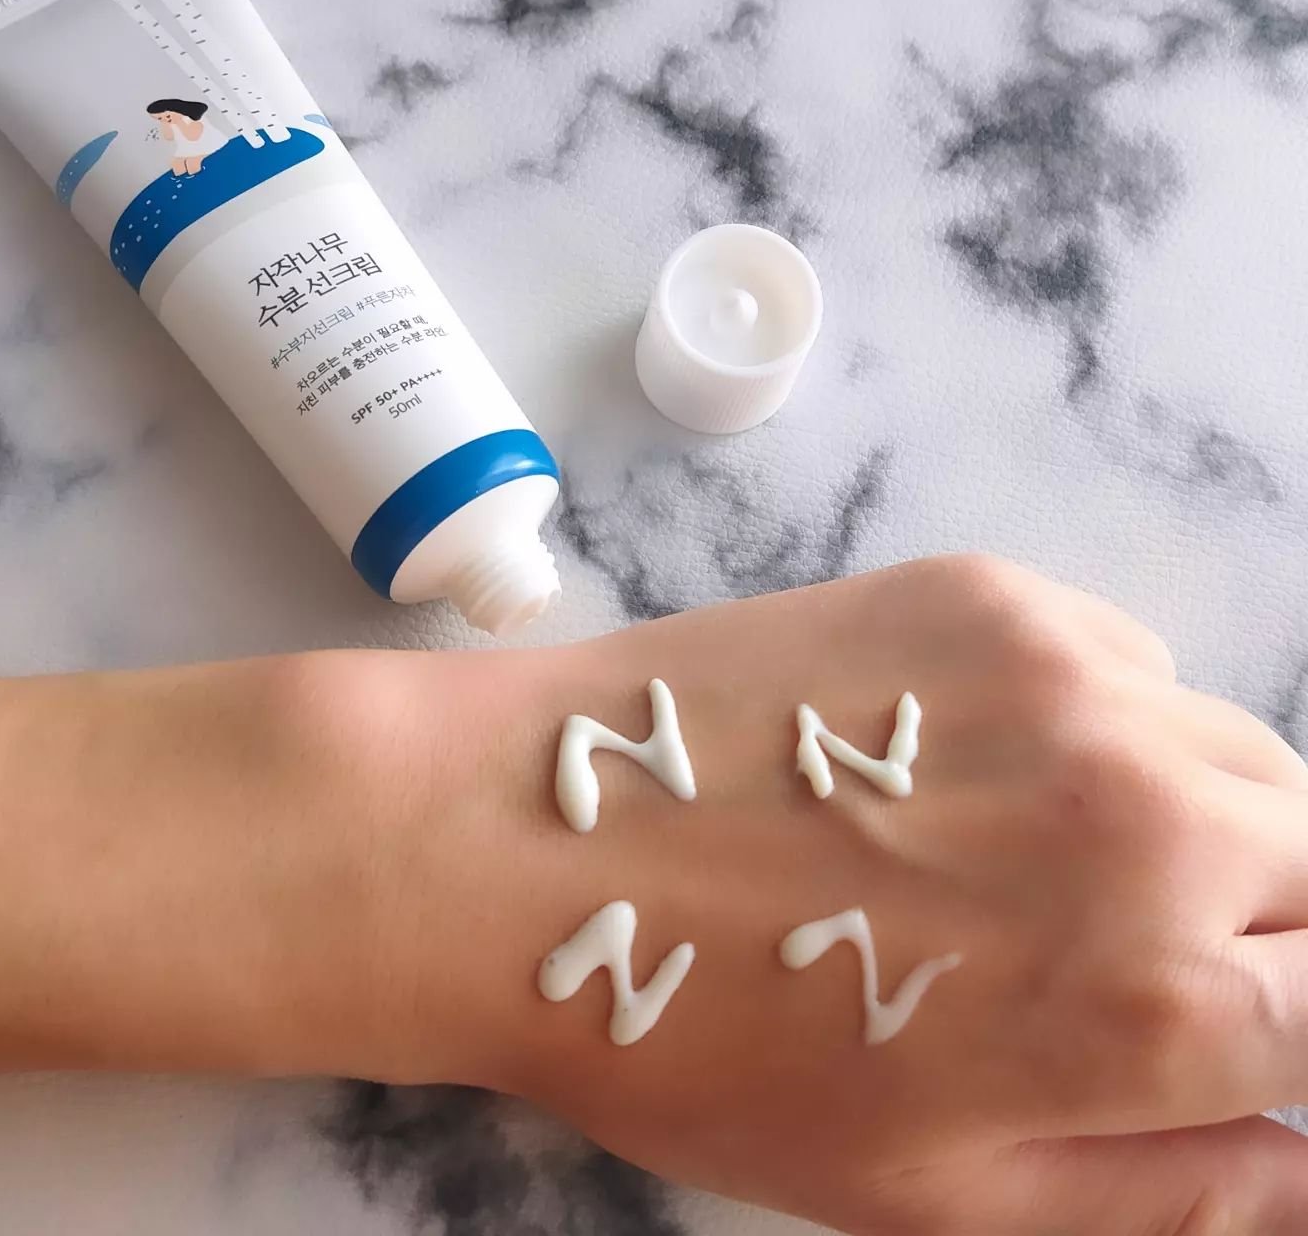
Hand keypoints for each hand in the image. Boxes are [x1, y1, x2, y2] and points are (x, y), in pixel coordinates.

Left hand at [438, 556, 1307, 1233]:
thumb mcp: (941, 1194)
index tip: (1213, 1021)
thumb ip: (1170, 1195)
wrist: (535, 842)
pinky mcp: (987, 591)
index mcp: (1155, 999)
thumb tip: (1305, 1168)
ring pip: (1232, 752)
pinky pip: (1124, 658)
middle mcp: (1150, 816)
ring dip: (1193, 816)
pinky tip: (974, 760)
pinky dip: (1101, 719)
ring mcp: (1070, 678)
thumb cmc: (714, 1041)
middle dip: (1266, 923)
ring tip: (1043, 853)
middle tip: (1135, 949)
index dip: (1284, 1027)